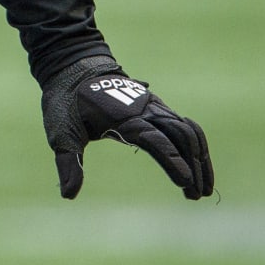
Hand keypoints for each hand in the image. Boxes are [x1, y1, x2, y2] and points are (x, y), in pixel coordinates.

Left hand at [41, 54, 212, 200]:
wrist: (75, 68)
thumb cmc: (66, 103)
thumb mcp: (61, 133)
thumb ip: (69, 164)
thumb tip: (68, 195)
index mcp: (124, 117)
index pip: (156, 140)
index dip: (172, 161)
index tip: (186, 183)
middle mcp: (145, 110)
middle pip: (180, 137)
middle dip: (192, 166)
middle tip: (196, 196)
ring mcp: (154, 107)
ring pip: (188, 131)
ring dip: (199, 158)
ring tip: (203, 189)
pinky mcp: (157, 108)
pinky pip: (185, 125)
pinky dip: (196, 145)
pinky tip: (199, 164)